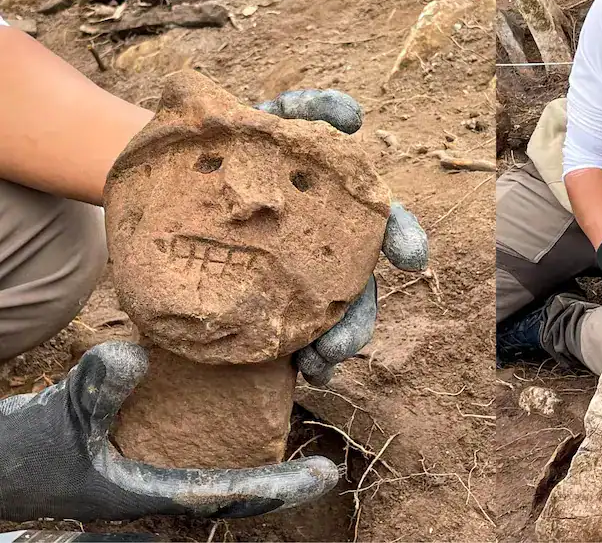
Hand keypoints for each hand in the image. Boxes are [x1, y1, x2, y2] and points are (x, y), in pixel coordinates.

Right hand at [0, 342, 338, 521]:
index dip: (282, 487)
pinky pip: (198, 449)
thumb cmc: (28, 454)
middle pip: (239, 485)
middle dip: (282, 478)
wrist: (4, 468)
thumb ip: (94, 389)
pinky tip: (239, 398)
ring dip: (258, 446)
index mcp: (154, 494)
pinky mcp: (147, 454)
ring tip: (294, 409)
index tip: (326, 475)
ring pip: (222, 468)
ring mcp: (158, 473)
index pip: (232, 494)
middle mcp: (165, 486)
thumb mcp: (60, 417)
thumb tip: (133, 350)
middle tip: (324, 456)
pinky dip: (224, 429)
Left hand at [253, 89, 429, 385]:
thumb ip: (313, 110)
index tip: (412, 258)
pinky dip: (302, 356)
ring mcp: (299, 280)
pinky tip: (299, 369)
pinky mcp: (266, 302)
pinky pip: (290, 336)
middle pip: (358, 289)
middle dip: (359, 319)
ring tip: (320, 363)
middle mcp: (331, 249)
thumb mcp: (270, 118)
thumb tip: (353, 115)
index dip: (405, 238)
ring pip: (329, 320)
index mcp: (342, 209)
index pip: (386, 224)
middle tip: (346, 341)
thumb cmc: (240, 143)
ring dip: (332, 345)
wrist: (180, 175)